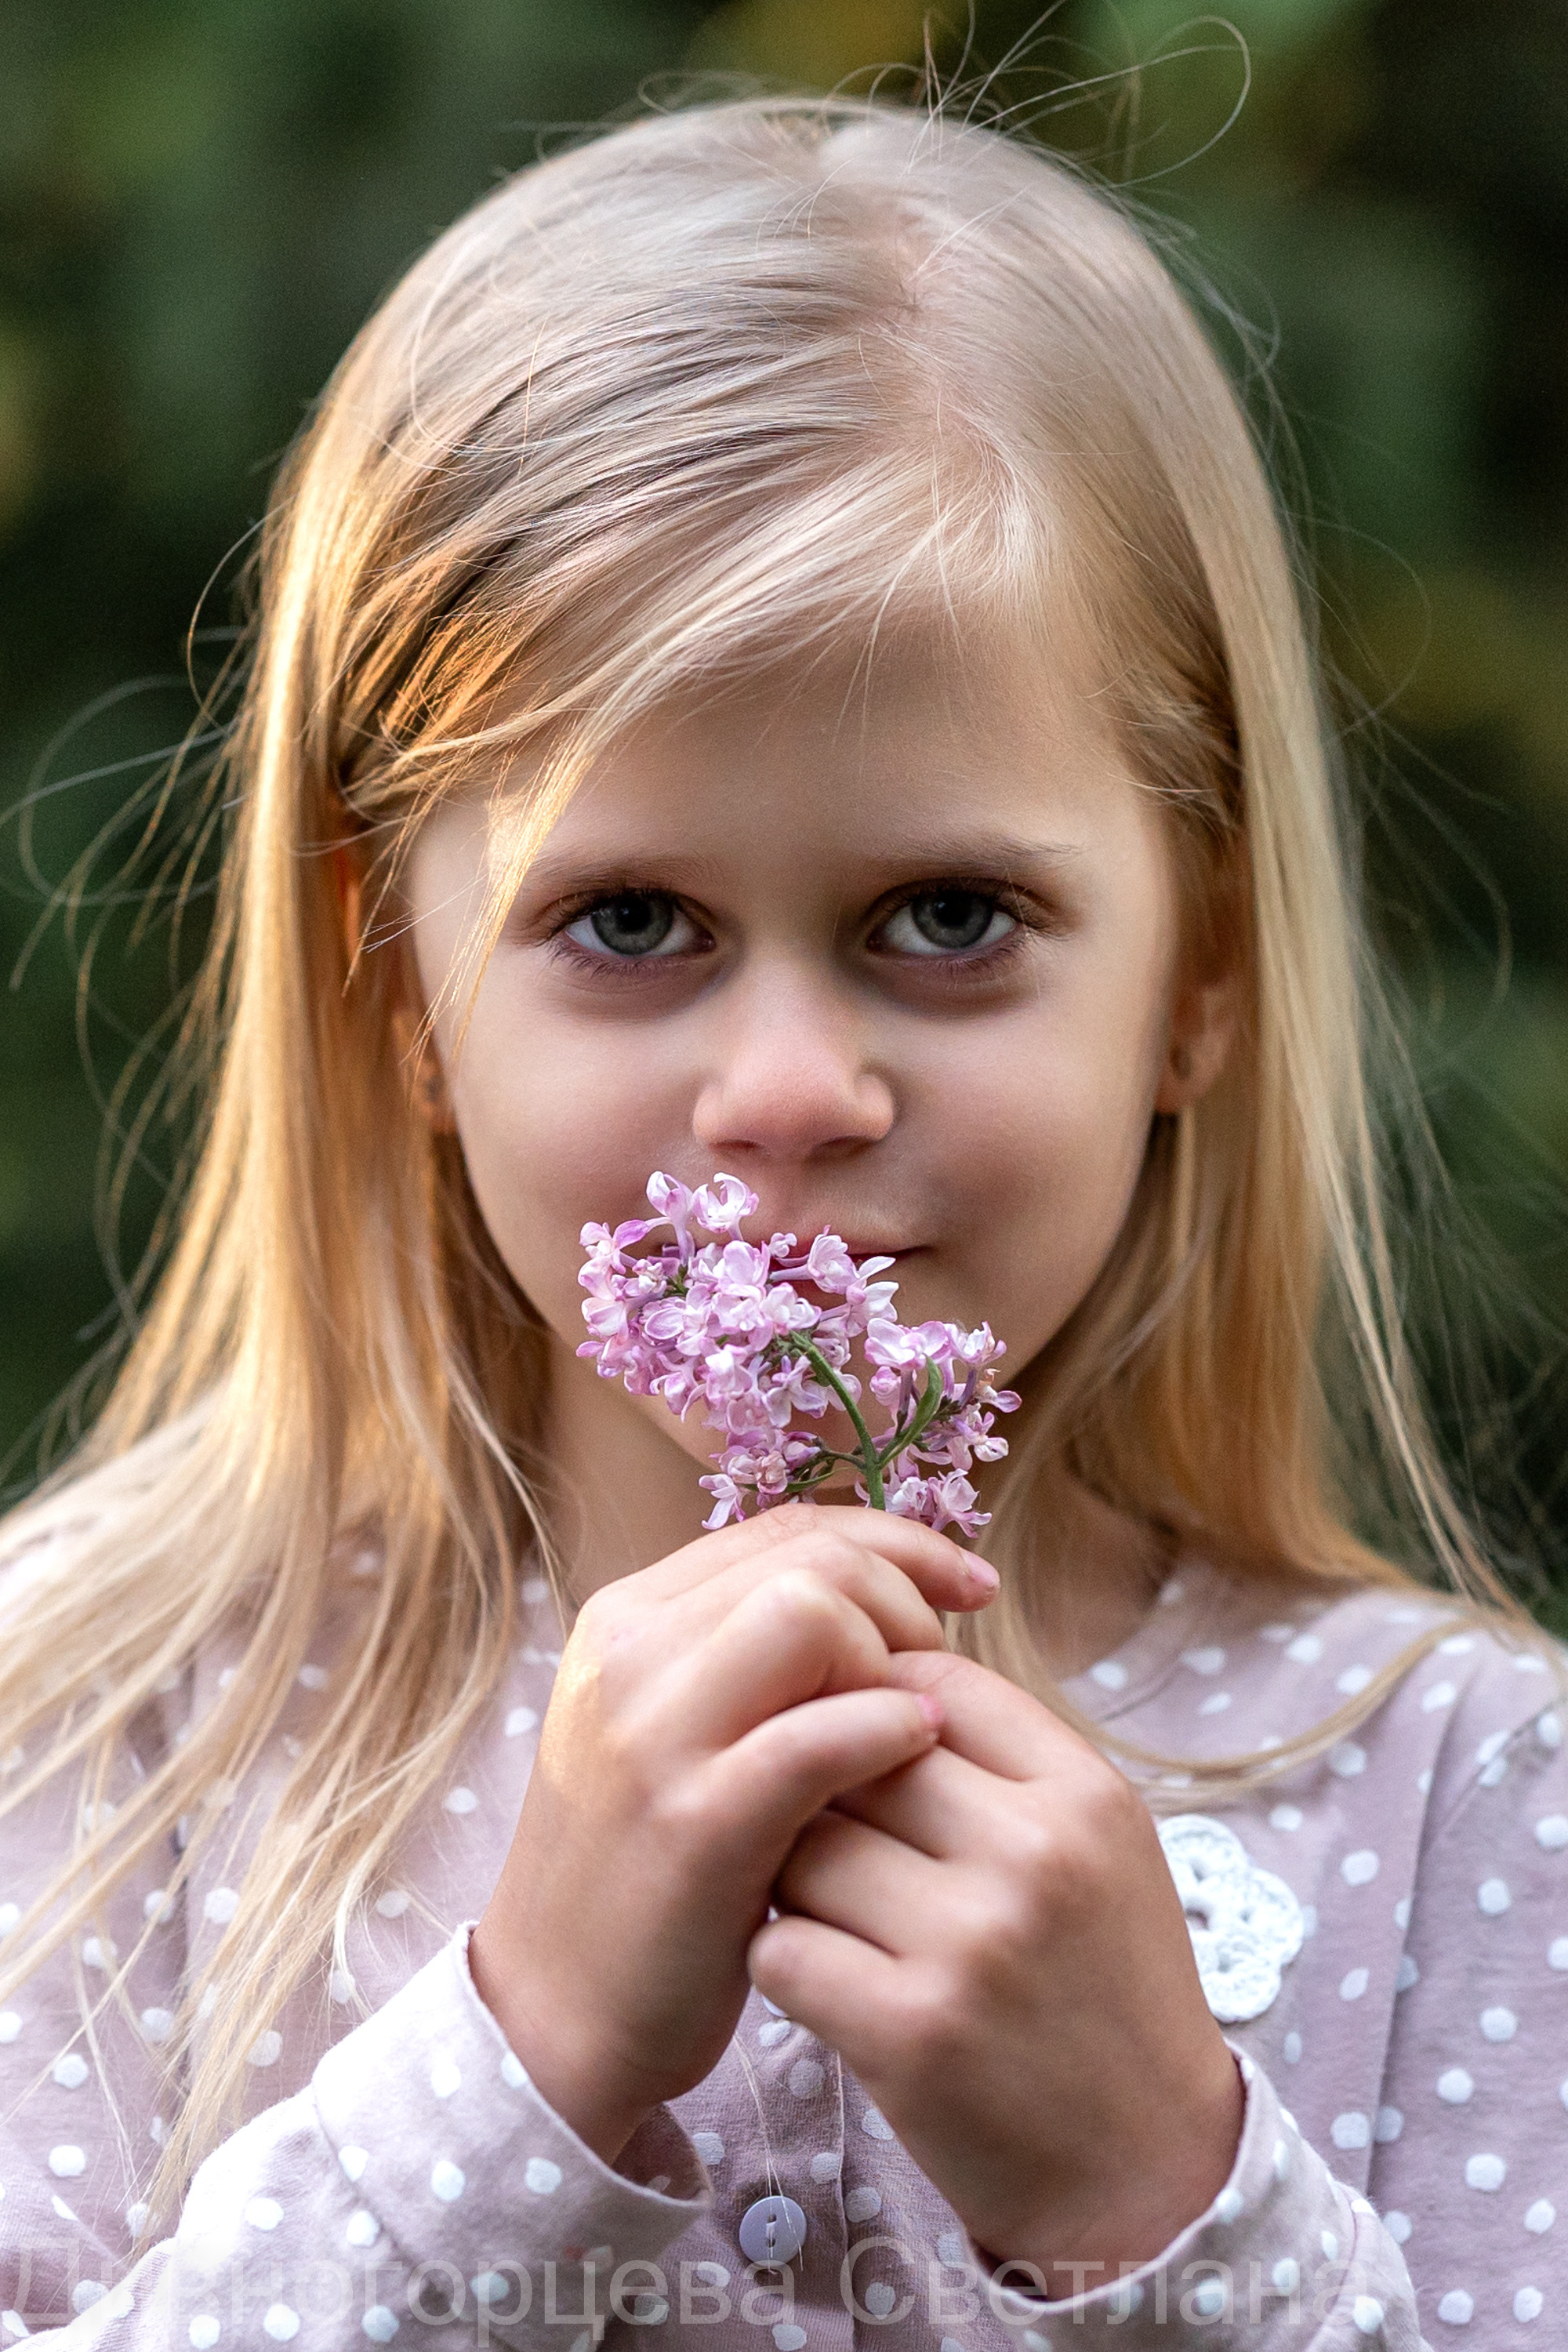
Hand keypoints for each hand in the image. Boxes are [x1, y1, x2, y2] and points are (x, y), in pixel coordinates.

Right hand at [470, 1505, 997, 2166]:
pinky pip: (814, 1737)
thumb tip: (887, 1591)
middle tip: (942, 1666)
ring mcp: (653, 1736)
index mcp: (628, 1621)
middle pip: (809, 1557)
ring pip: (809, 1613)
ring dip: (888, 1657)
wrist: (553, 2014)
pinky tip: (917, 1750)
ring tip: (916, 1721)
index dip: (894, 1541)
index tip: (968, 1585)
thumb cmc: (649, 1871)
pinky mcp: (694, 1825)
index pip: (786, 1527)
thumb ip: (751, 1658)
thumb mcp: (678, 1733)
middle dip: (904, 1596)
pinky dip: (885, 1728)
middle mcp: (630, 1655)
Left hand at [751, 1647, 1243, 2287]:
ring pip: (801, 1846)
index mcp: (1084, 1793)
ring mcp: (972, 1943)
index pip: (933, 1679)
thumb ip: (1001, 1759)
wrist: (1146, 2174)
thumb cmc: (1103, 1989)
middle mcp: (1035, 1854)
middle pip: (853, 1754)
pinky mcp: (910, 2033)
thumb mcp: (1097, 1847)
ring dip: (793, 1880)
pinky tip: (827, 1982)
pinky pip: (781, 1946)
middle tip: (838, 1843)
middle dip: (823, 1792)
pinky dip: (786, 1962)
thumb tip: (873, 1670)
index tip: (871, 1759)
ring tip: (835, 1915)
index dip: (878, 1707)